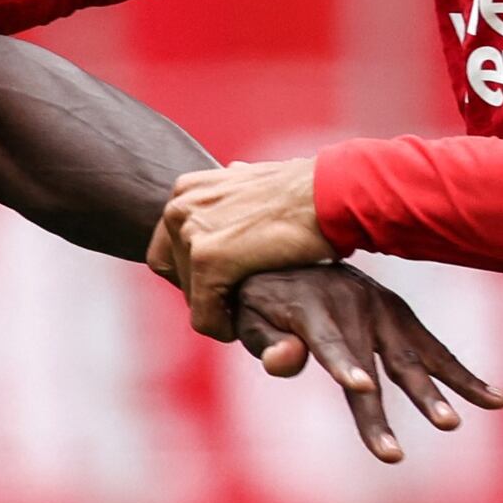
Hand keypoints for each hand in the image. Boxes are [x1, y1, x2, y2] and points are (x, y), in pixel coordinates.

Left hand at [146, 155, 330, 334]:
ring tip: (247, 308)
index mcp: (187, 189)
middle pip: (174, 272)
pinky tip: (245, 325)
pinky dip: (223, 328)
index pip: (168, 247)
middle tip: (237, 299)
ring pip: (190, 296)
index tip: (223, 282)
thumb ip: (233, 191)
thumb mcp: (257, 182)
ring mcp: (190, 231)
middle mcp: (180, 206)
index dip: (192, 272)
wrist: (333, 192)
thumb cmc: (309, 192)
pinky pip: (204, 316)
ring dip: (216, 308)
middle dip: (204, 290)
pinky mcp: (207, 260)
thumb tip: (230, 175)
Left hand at [224, 263, 502, 464]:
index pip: (331, 342)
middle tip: (420, 437)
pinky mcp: (402, 317)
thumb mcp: (248, 317)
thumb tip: (286, 360)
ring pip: (418, 357)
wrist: (290, 254)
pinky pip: (436, 351)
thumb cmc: (261, 299)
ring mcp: (385, 310)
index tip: (361, 387)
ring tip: (458, 422)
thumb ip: (264, 341)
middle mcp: (356, 307)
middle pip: (384, 361)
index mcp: (314, 308)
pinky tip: (496, 399)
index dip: (345, 363)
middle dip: (403, 399)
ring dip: (443, 390)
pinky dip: (463, 376)